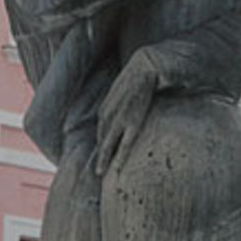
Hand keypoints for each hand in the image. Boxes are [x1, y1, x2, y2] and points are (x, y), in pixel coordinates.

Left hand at [95, 49, 156, 175]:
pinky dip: (118, 157)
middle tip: (96, 169)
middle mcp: (108, 115)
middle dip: (98, 154)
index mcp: (105, 108)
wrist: (144, 67)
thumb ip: (120, 101)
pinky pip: (124, 144)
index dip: (100, 142)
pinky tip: (115, 168)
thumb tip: (125, 106)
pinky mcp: (133, 122)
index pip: (100, 130)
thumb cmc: (137, 77)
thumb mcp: (123, 90)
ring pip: (107, 144)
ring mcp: (119, 120)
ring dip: (104, 159)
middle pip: (100, 139)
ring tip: (101, 173)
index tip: (101, 153)